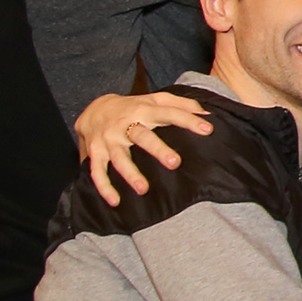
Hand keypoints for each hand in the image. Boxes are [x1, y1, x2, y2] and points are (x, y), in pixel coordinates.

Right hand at [73, 87, 210, 203]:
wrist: (94, 109)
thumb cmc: (132, 107)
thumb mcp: (155, 99)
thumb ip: (181, 104)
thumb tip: (207, 114)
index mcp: (143, 110)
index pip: (169, 113)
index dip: (188, 120)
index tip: (208, 129)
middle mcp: (125, 124)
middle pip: (142, 137)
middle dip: (157, 149)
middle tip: (175, 163)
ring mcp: (109, 140)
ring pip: (120, 158)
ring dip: (130, 174)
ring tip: (143, 189)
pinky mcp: (95, 153)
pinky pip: (97, 171)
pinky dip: (104, 187)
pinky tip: (114, 201)